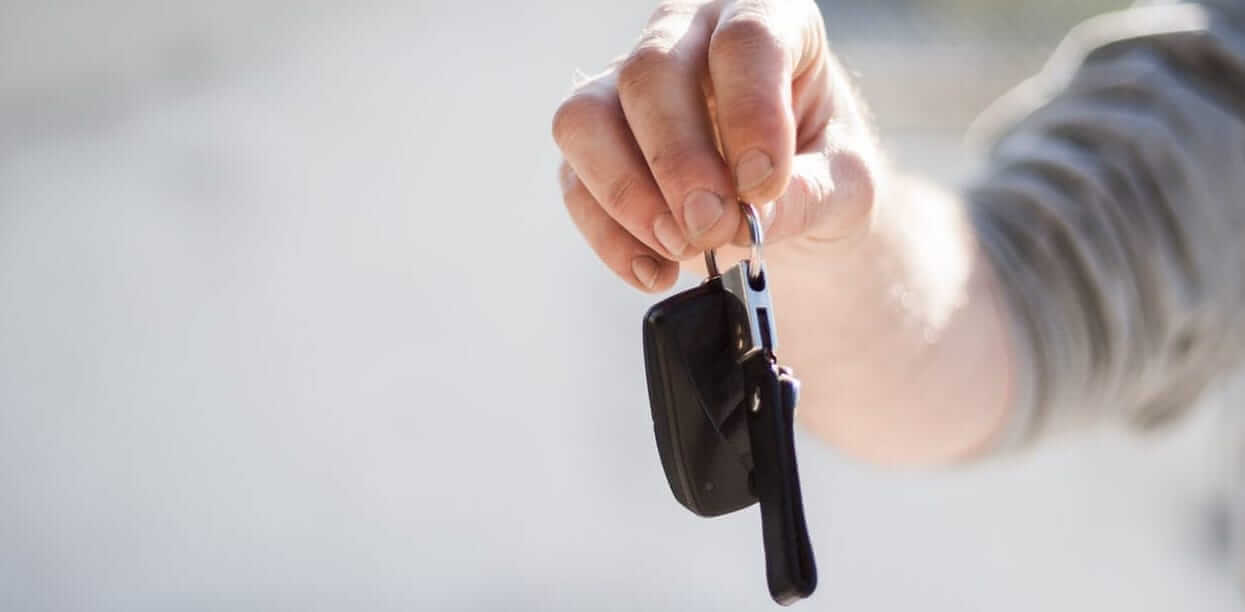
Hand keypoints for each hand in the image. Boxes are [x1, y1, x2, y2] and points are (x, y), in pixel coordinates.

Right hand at [553, 0, 877, 290]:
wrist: (785, 199)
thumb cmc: (820, 167)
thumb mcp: (843, 184)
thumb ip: (806, 196)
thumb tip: (744, 219)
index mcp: (766, 18)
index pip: (744, 40)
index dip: (751, 113)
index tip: (763, 186)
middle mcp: (686, 37)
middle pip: (650, 73)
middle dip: (679, 162)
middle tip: (713, 228)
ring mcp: (627, 85)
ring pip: (587, 117)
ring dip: (628, 194)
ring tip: (680, 248)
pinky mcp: (594, 143)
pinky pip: (574, 181)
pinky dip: (611, 236)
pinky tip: (656, 269)